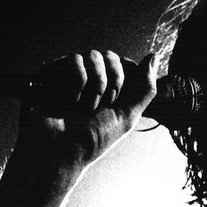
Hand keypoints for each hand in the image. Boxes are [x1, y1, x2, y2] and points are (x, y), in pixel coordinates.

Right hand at [15, 49, 158, 168]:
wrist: (60, 150)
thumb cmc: (93, 139)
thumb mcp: (127, 116)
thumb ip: (145, 88)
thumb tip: (154, 56)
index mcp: (108, 89)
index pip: (125, 64)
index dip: (125, 79)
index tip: (117, 102)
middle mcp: (89, 79)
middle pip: (111, 56)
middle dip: (112, 83)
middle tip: (102, 106)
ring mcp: (70, 74)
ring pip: (93, 55)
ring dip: (95, 85)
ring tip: (84, 108)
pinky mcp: (52, 71)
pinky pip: (75, 60)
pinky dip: (76, 84)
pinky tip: (68, 102)